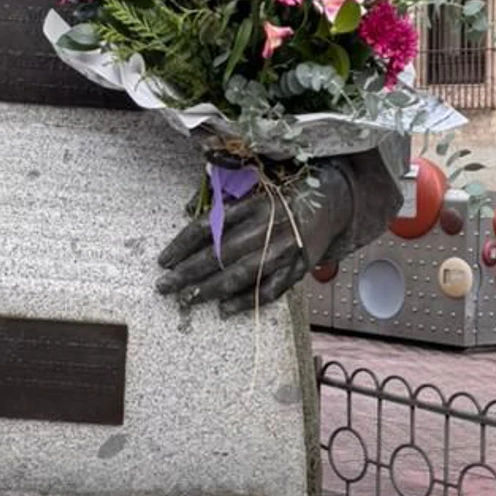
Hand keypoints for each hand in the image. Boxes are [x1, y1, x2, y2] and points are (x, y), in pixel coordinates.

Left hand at [155, 162, 355, 316]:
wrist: (331, 202)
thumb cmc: (284, 195)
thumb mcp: (253, 186)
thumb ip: (222, 199)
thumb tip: (185, 209)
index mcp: (252, 204)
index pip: (208, 227)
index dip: (182, 245)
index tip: (163, 260)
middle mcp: (267, 227)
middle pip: (219, 254)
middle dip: (188, 273)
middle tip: (164, 287)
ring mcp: (283, 250)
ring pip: (241, 275)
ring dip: (211, 289)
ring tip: (187, 299)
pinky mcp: (297, 268)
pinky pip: (269, 290)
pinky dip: (246, 301)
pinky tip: (224, 309)